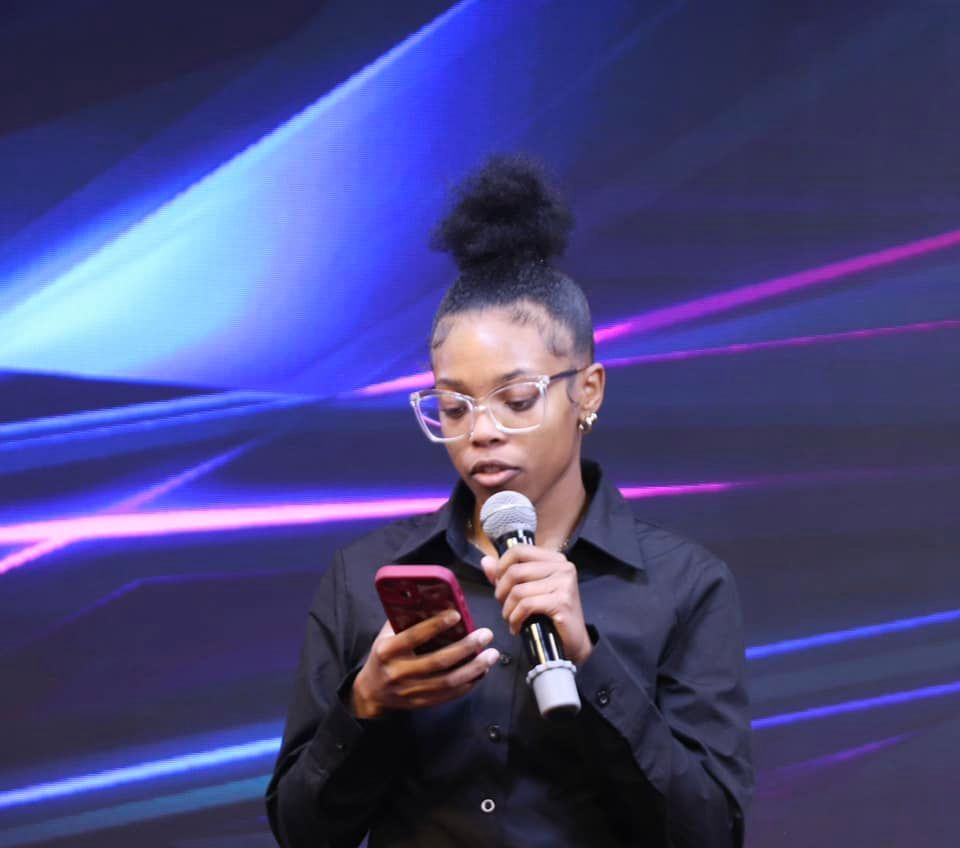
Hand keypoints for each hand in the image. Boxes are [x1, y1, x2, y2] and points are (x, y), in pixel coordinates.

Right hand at [350, 611, 499, 718]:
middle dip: (466, 647)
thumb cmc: (383, 655)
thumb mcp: (386, 635)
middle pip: (438, 661)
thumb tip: (433, 600)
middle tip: (485, 635)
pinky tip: (482, 672)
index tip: (457, 615)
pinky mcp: (421, 703)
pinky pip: (450, 695)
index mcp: (387, 650)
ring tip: (491, 654)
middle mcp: (398, 672)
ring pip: (448, 681)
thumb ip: (405, 619)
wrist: (371, 691)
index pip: (414, 636)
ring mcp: (410, 691)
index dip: (436, 625)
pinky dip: (469, 683)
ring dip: (474, 668)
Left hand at [481, 545, 592, 665]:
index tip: (498, 585)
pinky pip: (527, 605)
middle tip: (504, 606)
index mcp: (555, 559)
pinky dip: (515, 618)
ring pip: (519, 590)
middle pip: (516, 571)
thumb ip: (505, 575)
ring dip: (508, 609)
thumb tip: (485, 561)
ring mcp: (564, 583)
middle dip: (502, 592)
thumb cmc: (548, 615)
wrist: (572, 641)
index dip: (501, 567)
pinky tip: (516, 627)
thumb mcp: (526, 590)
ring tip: (510, 618)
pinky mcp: (562, 601)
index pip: (519, 550)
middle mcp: (563, 567)